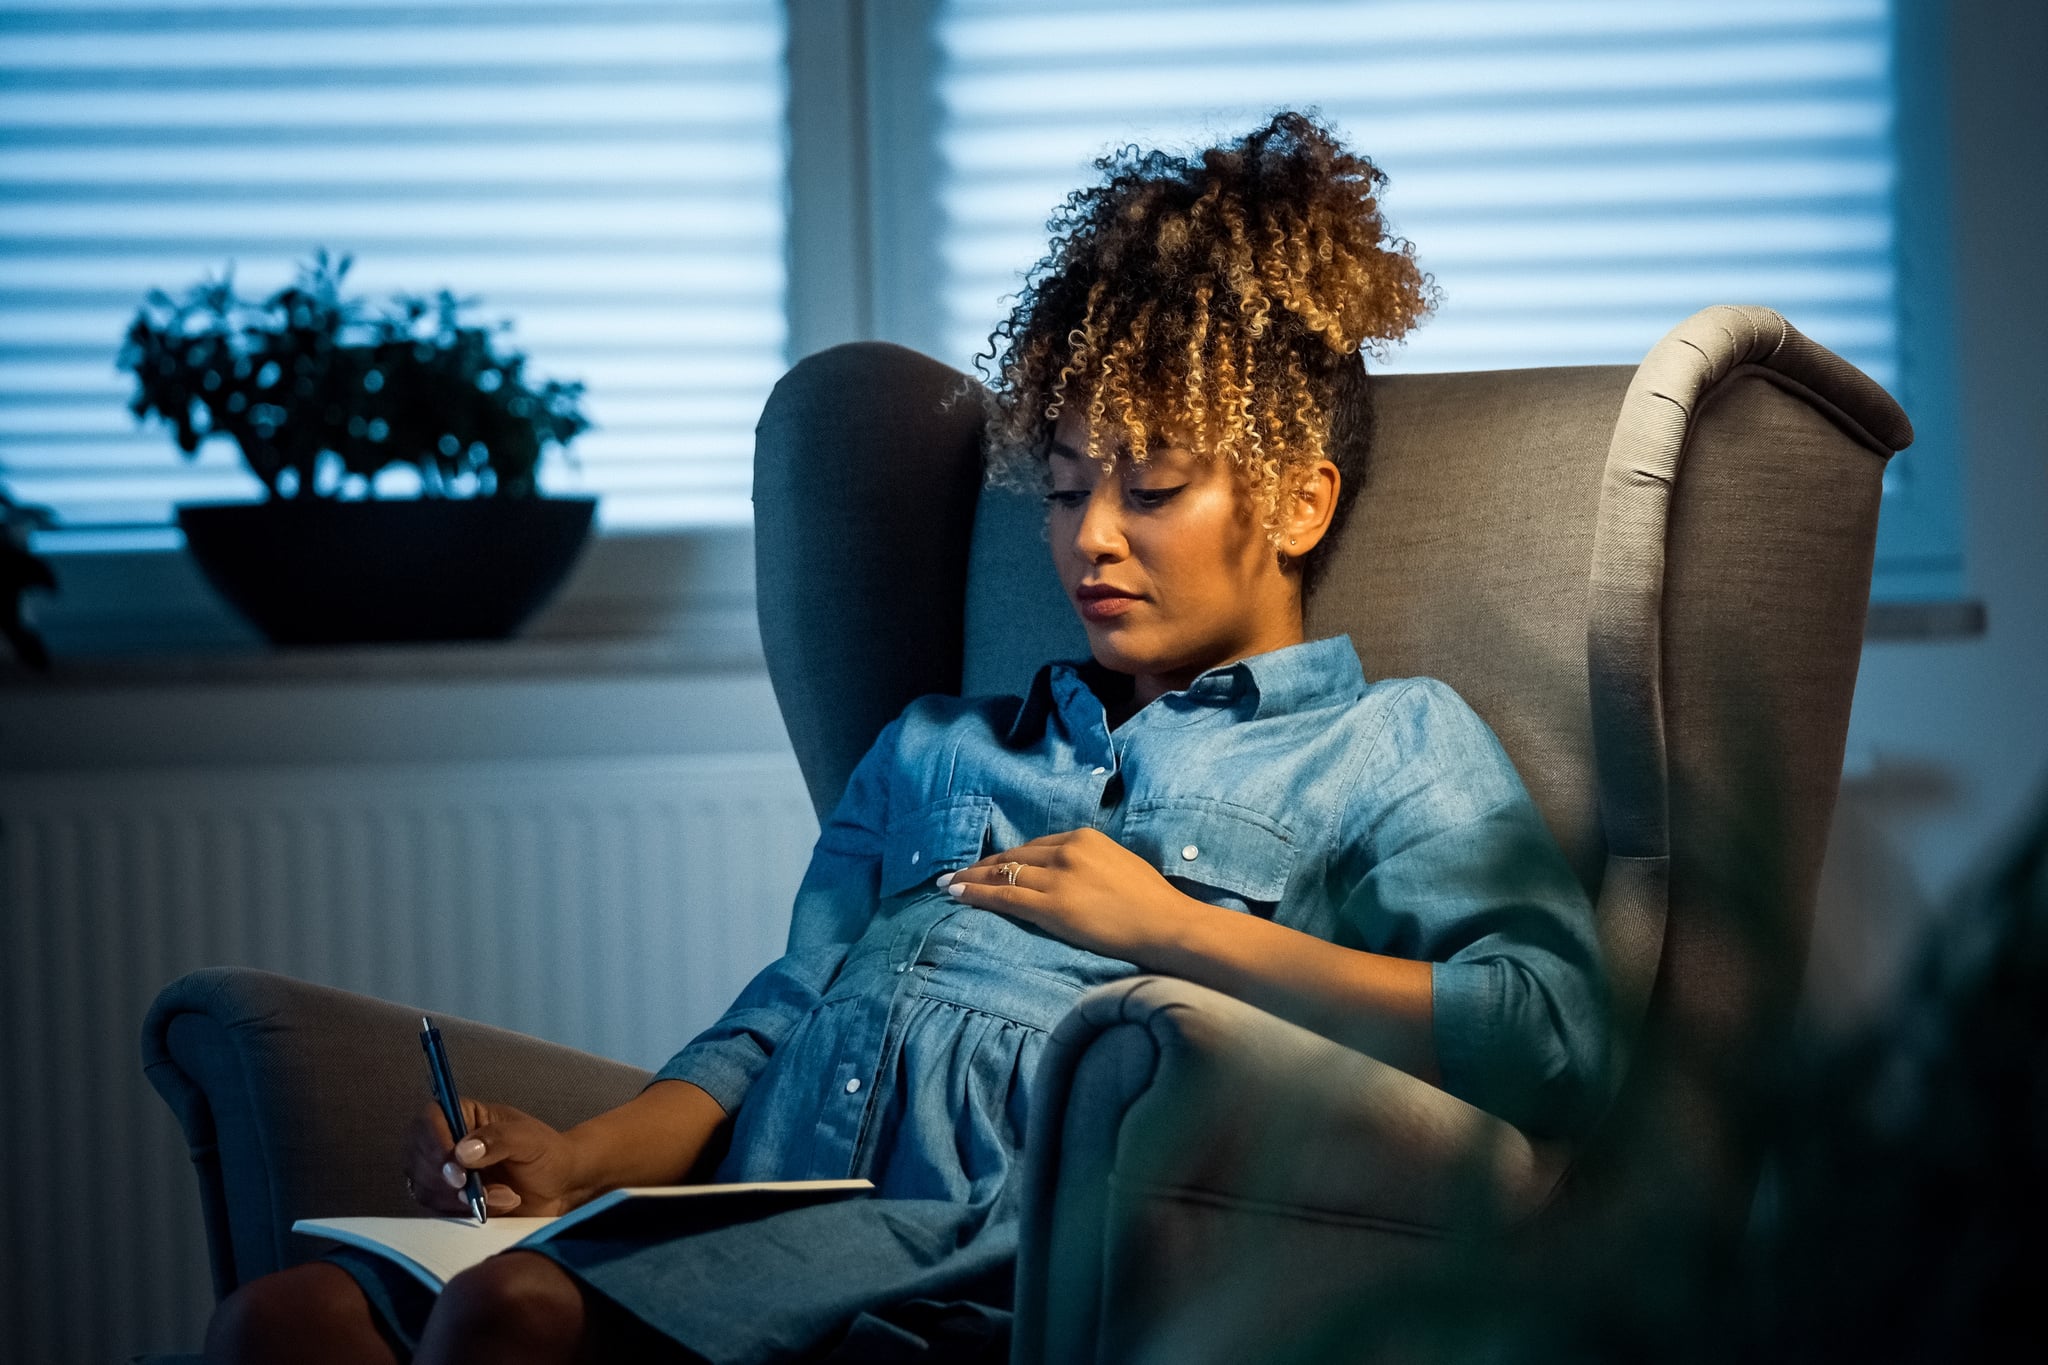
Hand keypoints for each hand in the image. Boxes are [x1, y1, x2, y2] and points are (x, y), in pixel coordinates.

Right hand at [404, 1097, 587, 1217]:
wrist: (561, 1188)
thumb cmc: (548, 1154)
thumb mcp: (530, 1139)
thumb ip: (499, 1139)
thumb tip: (463, 1151)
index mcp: (466, 1115)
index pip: (431, 1119)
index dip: (434, 1142)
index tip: (456, 1167)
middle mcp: (449, 1141)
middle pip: (419, 1155)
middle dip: (444, 1177)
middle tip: (472, 1186)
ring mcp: (445, 1173)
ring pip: (425, 1186)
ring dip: (459, 1198)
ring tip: (502, 1195)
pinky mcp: (449, 1200)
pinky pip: (438, 1209)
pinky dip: (464, 1212)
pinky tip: (496, 1205)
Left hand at [938, 826, 1194, 962]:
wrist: (1165, 923)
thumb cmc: (1152, 901)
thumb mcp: (1119, 864)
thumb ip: (1090, 863)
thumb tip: (1072, 874)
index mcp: (1083, 838)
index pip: (1035, 846)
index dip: (1010, 857)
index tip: (993, 863)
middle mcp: (1066, 851)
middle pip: (1014, 856)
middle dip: (984, 865)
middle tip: (960, 871)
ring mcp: (1056, 878)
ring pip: (1003, 873)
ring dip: (972, 878)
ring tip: (950, 883)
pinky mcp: (1050, 906)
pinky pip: (1004, 896)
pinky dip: (977, 893)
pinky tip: (958, 894)